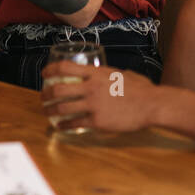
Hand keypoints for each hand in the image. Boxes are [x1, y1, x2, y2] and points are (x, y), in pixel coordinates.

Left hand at [40, 61, 154, 132]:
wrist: (151, 105)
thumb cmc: (141, 89)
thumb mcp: (122, 74)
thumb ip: (110, 74)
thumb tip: (107, 74)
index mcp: (96, 73)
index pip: (65, 67)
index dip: (50, 69)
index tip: (44, 73)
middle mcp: (91, 87)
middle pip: (58, 89)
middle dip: (46, 93)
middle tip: (43, 96)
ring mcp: (93, 105)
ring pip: (62, 107)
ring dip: (50, 110)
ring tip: (46, 112)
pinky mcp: (97, 121)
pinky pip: (74, 123)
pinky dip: (64, 125)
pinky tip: (61, 126)